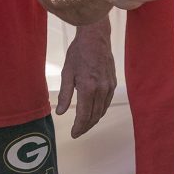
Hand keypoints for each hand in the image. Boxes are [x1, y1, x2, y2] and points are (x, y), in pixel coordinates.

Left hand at [55, 20, 115, 137]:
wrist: (95, 38)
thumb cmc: (78, 53)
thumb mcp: (66, 72)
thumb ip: (64, 94)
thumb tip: (60, 113)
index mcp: (88, 88)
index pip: (84, 115)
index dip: (79, 127)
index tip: (73, 134)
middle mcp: (101, 90)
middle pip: (94, 116)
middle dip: (85, 126)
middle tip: (77, 132)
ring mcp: (109, 87)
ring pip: (102, 111)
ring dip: (93, 120)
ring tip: (83, 125)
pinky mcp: (113, 84)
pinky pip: (106, 103)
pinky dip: (100, 111)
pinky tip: (93, 112)